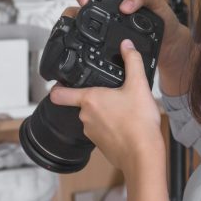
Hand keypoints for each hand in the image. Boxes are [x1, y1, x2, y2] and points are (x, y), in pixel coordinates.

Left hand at [50, 39, 164, 175]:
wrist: (143, 154)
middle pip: (84, 102)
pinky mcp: (99, 144)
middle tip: (117, 94)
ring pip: (94, 116)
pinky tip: (127, 124)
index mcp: (90, 99)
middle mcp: (85, 117)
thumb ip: (132, 61)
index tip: (58, 82)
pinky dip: (112, 126)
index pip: (60, 94)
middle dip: (98, 97)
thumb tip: (126, 45)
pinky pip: (102, 129)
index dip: (57, 86)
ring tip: (126, 110)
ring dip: (106, 112)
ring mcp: (91, 132)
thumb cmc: (139, 122)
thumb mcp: (139, 85)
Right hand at [74, 0, 193, 95]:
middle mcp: (106, 17)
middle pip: (78, 11)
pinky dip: (86, 49)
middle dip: (71, 13)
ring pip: (80, 31)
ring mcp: (105, 35)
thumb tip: (126, 4)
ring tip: (77, 35)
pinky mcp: (108, 51)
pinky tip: (88, 51)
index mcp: (115, 2)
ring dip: (74, 32)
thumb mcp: (157, 2)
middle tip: (76, 18)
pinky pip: (92, 49)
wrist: (170, 44)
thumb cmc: (163, 20)